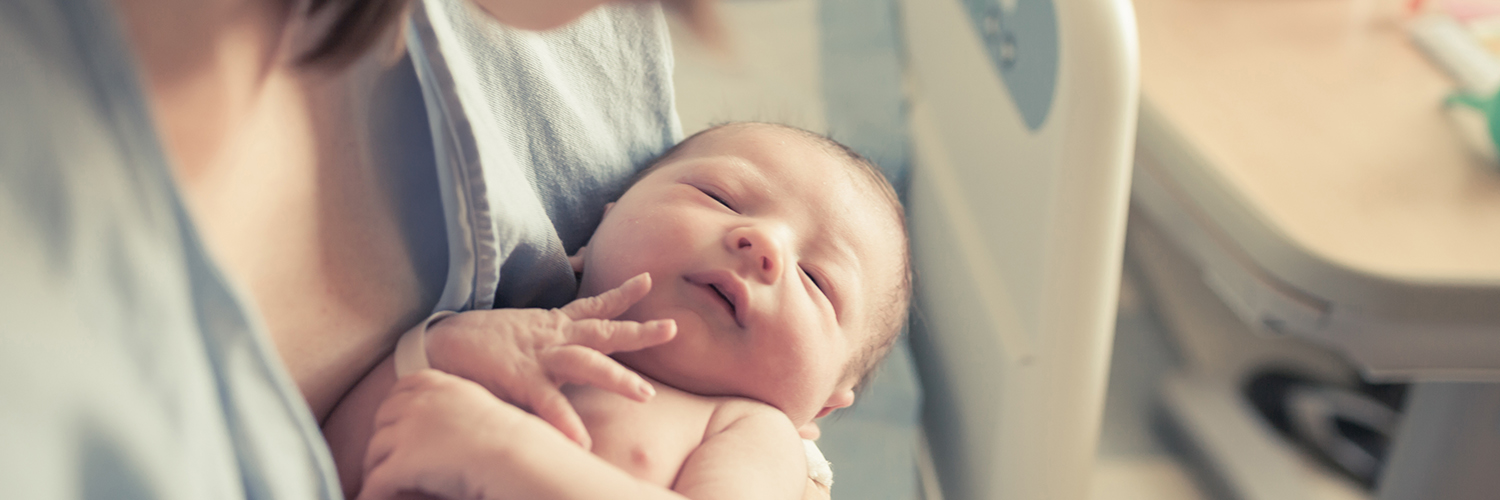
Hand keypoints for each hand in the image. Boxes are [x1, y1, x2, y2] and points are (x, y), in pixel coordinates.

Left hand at [359, 370, 562, 499]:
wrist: (513, 456)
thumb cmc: (510, 439)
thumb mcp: (480, 406)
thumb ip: (456, 406)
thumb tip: (447, 425)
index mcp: (440, 385)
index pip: (404, 387)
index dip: (395, 405)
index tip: (395, 419)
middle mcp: (419, 403)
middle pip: (383, 416)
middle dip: (382, 436)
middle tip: (386, 455)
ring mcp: (407, 431)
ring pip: (375, 449)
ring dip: (376, 466)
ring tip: (381, 482)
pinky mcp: (402, 463)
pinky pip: (376, 481)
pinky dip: (372, 493)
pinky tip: (375, 499)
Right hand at [423, 273, 675, 449]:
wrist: (435, 343)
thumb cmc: (480, 344)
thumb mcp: (521, 337)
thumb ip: (547, 348)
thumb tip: (567, 363)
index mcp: (553, 326)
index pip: (594, 306)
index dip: (622, 294)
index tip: (647, 280)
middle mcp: (552, 337)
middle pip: (604, 330)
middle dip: (639, 331)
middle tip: (672, 329)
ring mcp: (538, 356)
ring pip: (585, 362)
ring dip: (617, 377)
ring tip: (646, 394)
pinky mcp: (519, 379)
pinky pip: (548, 403)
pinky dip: (565, 422)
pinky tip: (583, 442)